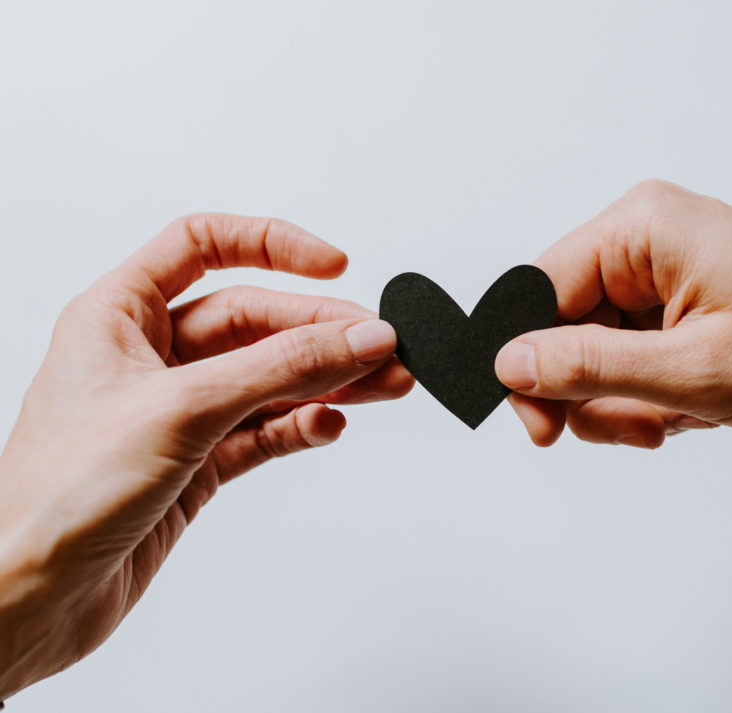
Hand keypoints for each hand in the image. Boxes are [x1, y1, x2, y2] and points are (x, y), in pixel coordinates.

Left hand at [0, 214, 412, 697]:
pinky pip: (264, 430)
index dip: (272, 245)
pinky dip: (301, 426)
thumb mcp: (183, 409)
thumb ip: (280, 368)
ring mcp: (177, 411)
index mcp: (120, 314)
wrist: (30, 600)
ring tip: (384, 385)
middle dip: (323, 331)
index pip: (204, 244)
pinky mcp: (196, 463)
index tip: (333, 264)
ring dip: (328, 380)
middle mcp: (149, 357)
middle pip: (255, 319)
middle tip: (382, 347)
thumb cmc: (58, 496)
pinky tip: (328, 425)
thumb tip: (358, 336)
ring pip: (269, 377)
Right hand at [494, 180, 731, 446]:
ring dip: (629, 399)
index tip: (545, 429)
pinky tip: (695, 403)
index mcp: (639, 229)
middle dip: (595, 393)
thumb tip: (509, 364)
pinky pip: (630, 351)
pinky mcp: (677, 294)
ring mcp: (661, 266)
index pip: (535, 294)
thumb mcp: (693, 370)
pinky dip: (653, 390)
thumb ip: (590, 367)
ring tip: (683, 416)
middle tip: (644, 428)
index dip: (529, 366)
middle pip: (563, 327)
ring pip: (596, 349)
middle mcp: (643, 236)